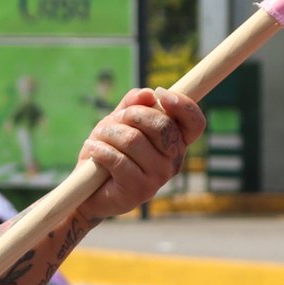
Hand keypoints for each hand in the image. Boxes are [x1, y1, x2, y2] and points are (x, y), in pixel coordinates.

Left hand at [74, 87, 205, 222]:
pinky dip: (99, 149)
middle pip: (162, 126)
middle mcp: (174, 161)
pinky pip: (117, 159)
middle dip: (131, 115)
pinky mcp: (139, 190)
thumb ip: (133, 104)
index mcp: (176, 142)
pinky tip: (93, 149)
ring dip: (108, 132)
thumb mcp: (120, 121)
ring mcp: (159, 178)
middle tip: (114, 121)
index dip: (183, 105)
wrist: (88, 188)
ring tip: (98, 138)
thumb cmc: (109, 150)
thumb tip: (147, 94)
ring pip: (133, 140)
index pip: (195, 122)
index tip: (160, 93)